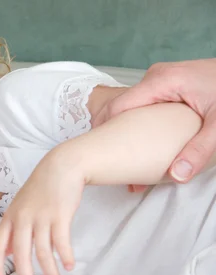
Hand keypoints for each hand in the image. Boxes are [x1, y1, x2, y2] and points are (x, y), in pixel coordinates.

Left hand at [0, 154, 82, 274]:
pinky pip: (61, 242)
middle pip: (20, 255)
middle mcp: (22, 219)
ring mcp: (41, 216)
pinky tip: (69, 266)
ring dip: (50, 272)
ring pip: (43, 252)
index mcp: (9, 218)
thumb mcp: (20, 208)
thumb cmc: (40, 190)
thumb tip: (10, 253)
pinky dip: (65, 256)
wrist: (61, 166)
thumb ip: (14, 231)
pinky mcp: (60, 215)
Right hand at [95, 59, 215, 190]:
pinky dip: (136, 125)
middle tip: (109, 164)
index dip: (103, 131)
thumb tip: (176, 176)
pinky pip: (141, 105)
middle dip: (110, 136)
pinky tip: (139, 146)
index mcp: (162, 82)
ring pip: (128, 108)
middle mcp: (155, 77)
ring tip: (124, 160)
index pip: (117, 107)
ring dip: (122, 133)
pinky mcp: (165, 85)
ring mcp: (159, 79)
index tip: (97, 154)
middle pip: (117, 108)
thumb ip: (199, 150)